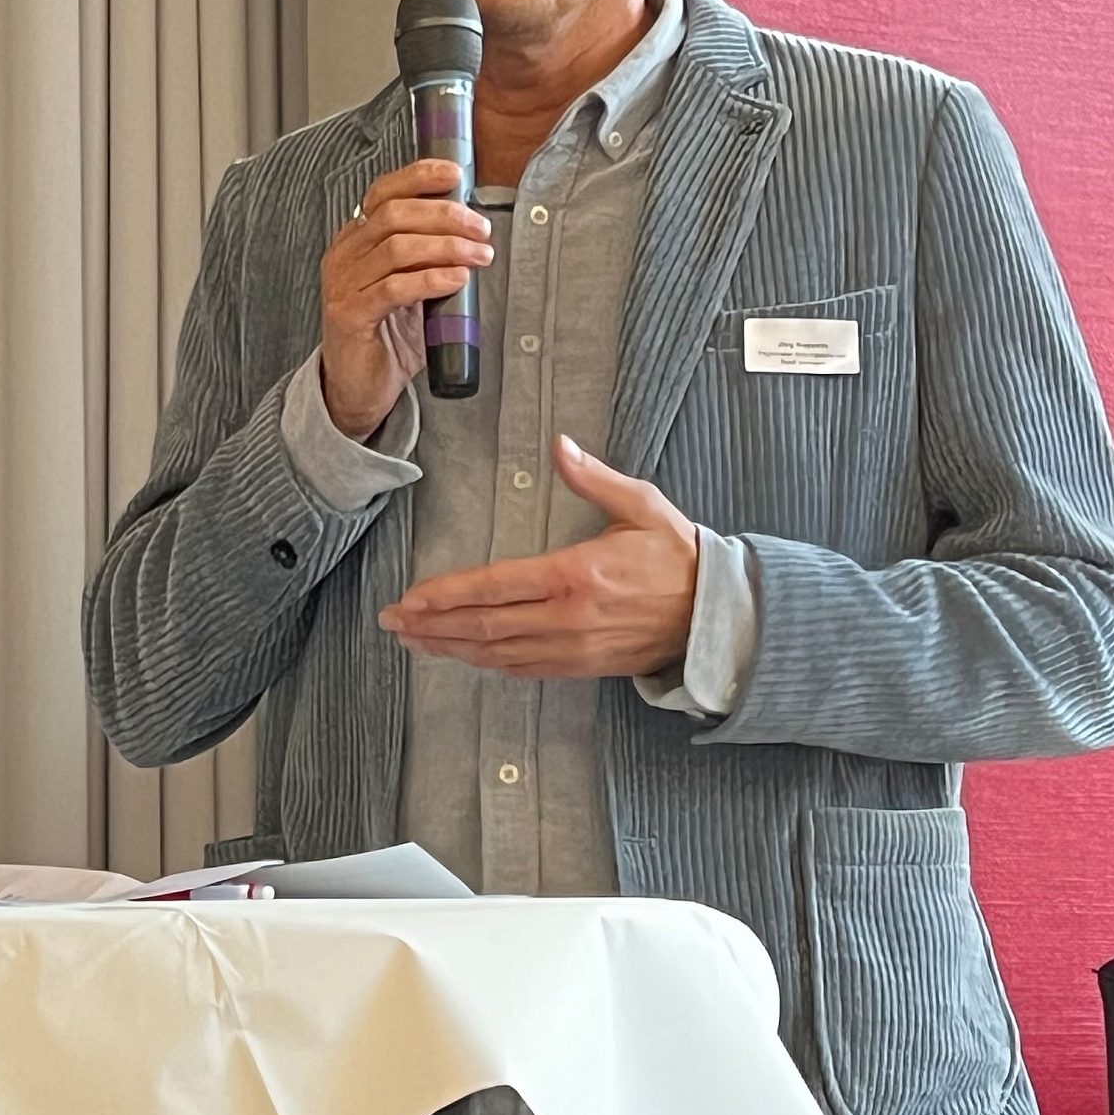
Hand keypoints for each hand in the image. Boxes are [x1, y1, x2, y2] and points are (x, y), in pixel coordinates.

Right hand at [320, 159, 492, 437]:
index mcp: (355, 239)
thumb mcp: (410, 283)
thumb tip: (474, 228)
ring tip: (480, 255)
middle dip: (446, 215)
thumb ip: (428, 255)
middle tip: (482, 228)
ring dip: (447, 247)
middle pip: (394, 214)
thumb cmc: (389, 334)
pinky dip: (432, 278)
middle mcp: (344, 255)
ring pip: (397, 247)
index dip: (419, 176)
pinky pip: (395, 287)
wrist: (359, 387)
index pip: (383, 191)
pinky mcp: (349, 316)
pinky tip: (458, 279)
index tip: (455, 174)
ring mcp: (342, 285)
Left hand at [376, 436, 699, 677]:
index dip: (447, 594)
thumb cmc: (681, 558)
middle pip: (484, 625)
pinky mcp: (582, 666)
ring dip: (451, 648)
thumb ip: (594, 479)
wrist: (720, 617)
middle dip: (433, 625)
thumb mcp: (642, 506)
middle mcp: (567, 617)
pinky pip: (523, 668)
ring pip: (497, 652)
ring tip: (414, 641)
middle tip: (393, 623)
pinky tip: (463, 656)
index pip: (494, 586)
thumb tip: (561, 446)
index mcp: (574, 575)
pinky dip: (487, 663)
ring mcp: (573, 647)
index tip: (412, 597)